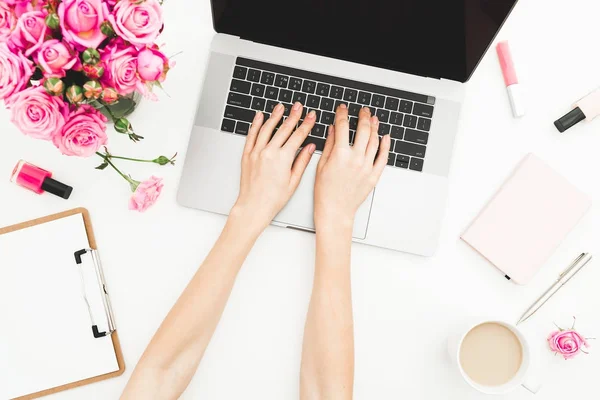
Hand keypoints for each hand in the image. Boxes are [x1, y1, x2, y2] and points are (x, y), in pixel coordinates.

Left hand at [231, 102, 317, 231]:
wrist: (253, 206)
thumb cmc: (273, 198)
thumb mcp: (293, 181)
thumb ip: (301, 161)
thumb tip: (310, 147)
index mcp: (283, 159)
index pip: (298, 136)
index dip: (306, 124)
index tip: (311, 116)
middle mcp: (269, 152)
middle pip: (283, 129)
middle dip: (293, 115)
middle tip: (298, 106)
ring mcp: (256, 152)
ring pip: (267, 128)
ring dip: (275, 116)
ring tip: (281, 107)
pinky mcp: (247, 155)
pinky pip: (251, 135)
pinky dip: (256, 124)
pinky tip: (260, 116)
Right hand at [314, 105, 389, 229]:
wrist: (335, 210)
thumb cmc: (325, 191)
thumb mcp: (322, 165)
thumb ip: (329, 144)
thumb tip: (333, 129)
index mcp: (340, 154)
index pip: (342, 127)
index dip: (342, 114)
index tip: (343, 109)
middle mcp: (356, 158)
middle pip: (363, 130)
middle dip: (363, 117)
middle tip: (363, 111)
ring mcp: (367, 167)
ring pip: (374, 141)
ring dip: (375, 127)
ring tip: (373, 119)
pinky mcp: (374, 175)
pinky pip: (383, 157)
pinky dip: (385, 145)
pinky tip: (385, 137)